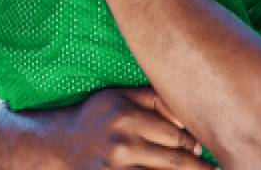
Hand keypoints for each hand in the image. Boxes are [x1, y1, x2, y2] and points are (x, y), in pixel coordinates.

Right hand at [62, 87, 206, 168]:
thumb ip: (153, 99)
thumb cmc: (95, 117)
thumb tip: (188, 110)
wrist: (57, 146)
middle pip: (175, 163)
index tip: (203, 151)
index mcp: (128, 117)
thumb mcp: (120, 97)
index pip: (176, 135)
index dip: (194, 146)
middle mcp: (123, 145)